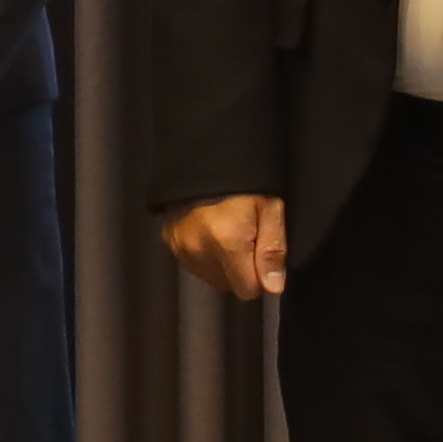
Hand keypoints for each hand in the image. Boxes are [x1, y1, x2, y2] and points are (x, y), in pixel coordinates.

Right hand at [159, 191, 287, 305]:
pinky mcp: (168, 240)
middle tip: (248, 237)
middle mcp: (199, 251)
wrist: (206, 152)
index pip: (247, 290)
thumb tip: (274, 288)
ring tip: (228, 231)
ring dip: (221, 263)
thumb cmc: (245, 179)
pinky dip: (203, 254)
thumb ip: (273, 250)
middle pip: (228, 286)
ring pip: (209, 276)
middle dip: (241, 270)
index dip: (261, 276)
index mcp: (227, 244)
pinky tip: (211, 230)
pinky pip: (192, 263)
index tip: (262, 253)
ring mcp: (179, 247)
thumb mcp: (270, 207)